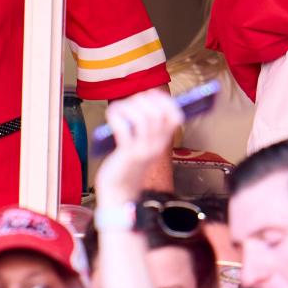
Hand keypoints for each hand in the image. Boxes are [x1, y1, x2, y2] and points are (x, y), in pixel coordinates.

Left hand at [95, 90, 183, 205]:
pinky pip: (123, 128)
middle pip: (158, 113)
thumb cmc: (128, 165)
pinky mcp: (126, 155)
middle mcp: (156, 145)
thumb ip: (148, 127)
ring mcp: (142, 150)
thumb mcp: (145, 145)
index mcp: (162, 141)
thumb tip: (144, 100)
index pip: (176, 116)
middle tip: (132, 102)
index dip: (164, 100)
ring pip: (142, 118)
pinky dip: (116, 116)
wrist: (119, 193)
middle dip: (143, 100)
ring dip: (129, 106)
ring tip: (121, 108)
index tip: (150, 94)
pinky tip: (111, 116)